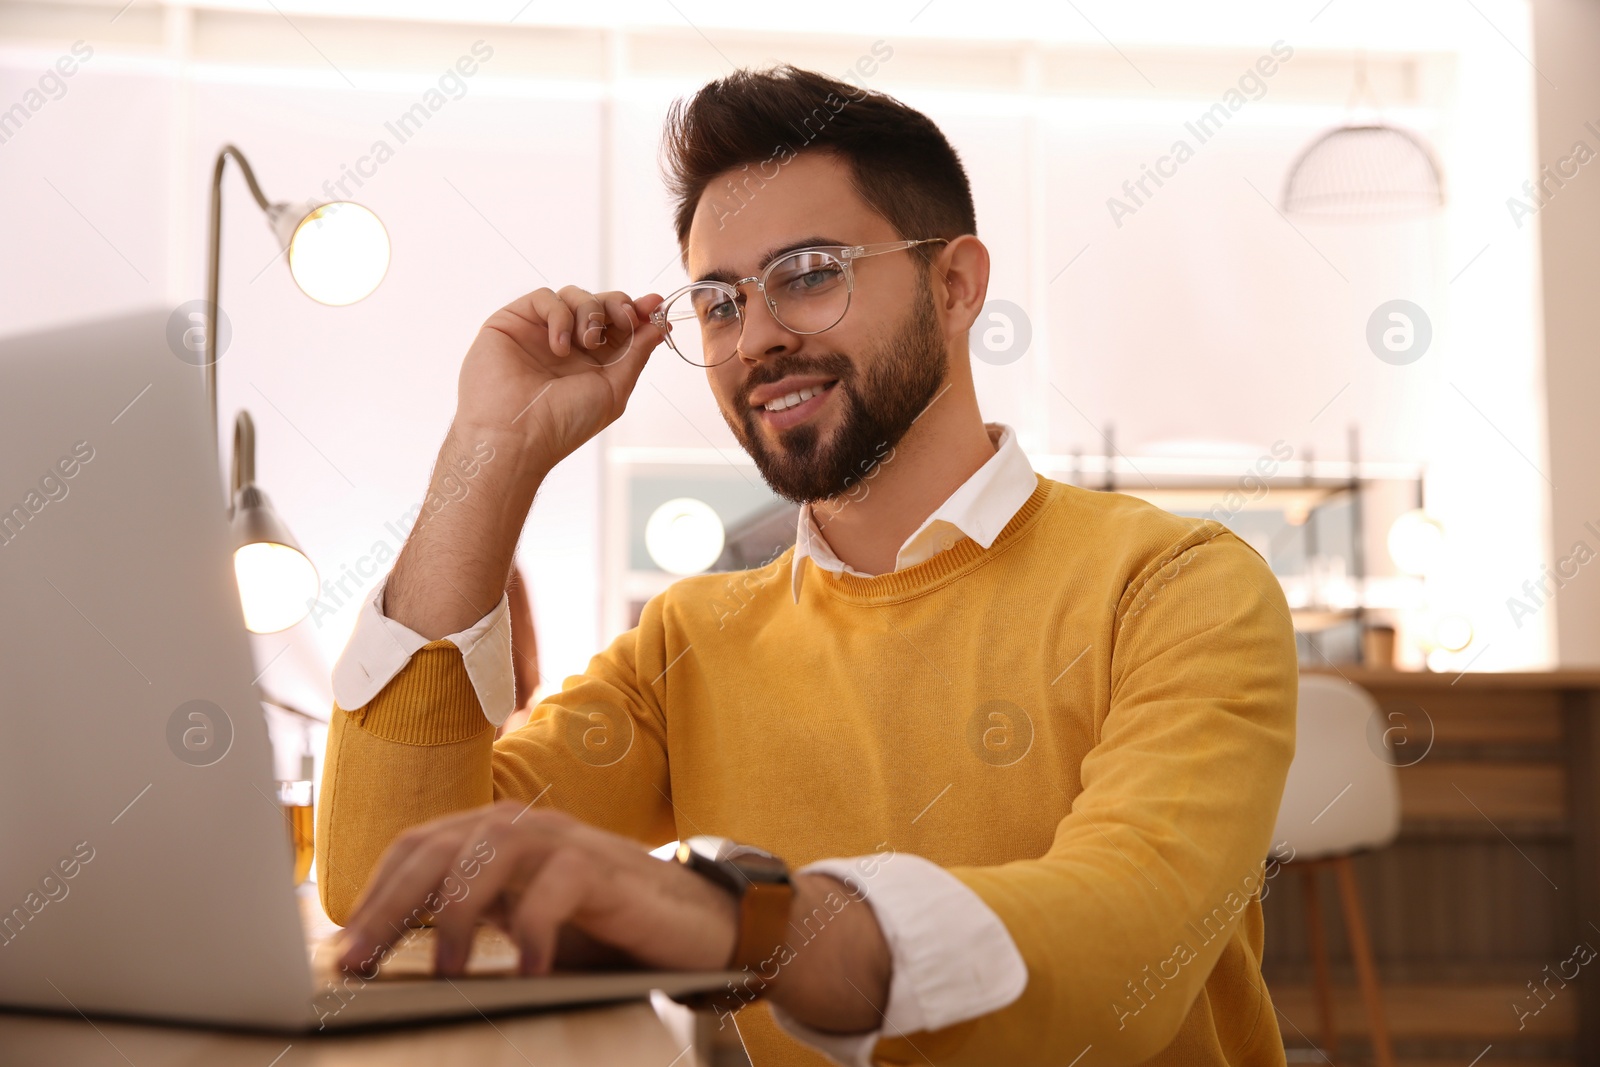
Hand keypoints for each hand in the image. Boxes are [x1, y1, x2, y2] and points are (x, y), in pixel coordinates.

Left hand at [336, 802, 737, 978]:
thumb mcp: (524, 928)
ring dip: (456, 913)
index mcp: (495, 837)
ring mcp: (564, 841)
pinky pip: (556, 887)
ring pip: (487, 853)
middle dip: (389, 905)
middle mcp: (523, 827)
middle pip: (437, 847)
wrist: (697, 924)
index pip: (417, 848)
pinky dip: (532, 928)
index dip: (373, 895)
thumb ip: (474, 926)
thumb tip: (392, 961)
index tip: (343, 949)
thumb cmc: (605, 931)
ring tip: (441, 970)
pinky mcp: (604, 867)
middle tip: (359, 960)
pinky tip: (525, 971)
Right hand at [456, 287, 666, 470]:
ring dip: (591, 312)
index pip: (619, 325)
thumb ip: (637, 354)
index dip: (638, 312)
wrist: (517, 436)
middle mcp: (568, 344)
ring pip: (575, 295)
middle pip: (600, 303)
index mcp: (593, 362)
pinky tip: (559, 346)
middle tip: (626, 319)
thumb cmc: (564, 423)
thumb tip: (660, 325)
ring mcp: (540, 331)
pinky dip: (559, 315)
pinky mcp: (513, 321)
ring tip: (587, 342)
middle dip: (619, 306)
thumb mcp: (615, 389)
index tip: (655, 306)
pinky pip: (544, 298)